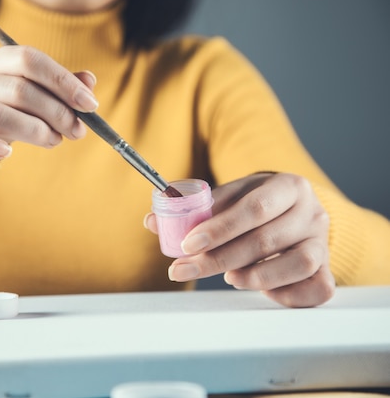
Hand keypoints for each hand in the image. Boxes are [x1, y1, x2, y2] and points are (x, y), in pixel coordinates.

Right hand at [0, 45, 97, 179]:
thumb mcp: (24, 102)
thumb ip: (54, 90)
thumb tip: (89, 81)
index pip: (28, 59)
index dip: (62, 80)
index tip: (90, 104)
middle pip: (18, 88)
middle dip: (56, 111)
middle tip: (77, 130)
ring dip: (34, 130)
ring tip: (53, 141)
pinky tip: (8, 153)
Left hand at [144, 173, 334, 307]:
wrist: (295, 210)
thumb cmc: (257, 205)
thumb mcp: (231, 196)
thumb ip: (195, 208)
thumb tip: (152, 222)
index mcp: (288, 186)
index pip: (253, 209)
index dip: (218, 229)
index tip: (186, 245)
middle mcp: (312, 212)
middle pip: (265, 240)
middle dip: (217, 258)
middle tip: (184, 269)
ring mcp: (323, 242)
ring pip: (297, 265)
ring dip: (255, 277)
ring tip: (229, 277)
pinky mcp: (327, 268)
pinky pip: (318, 289)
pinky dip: (287, 295)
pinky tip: (262, 290)